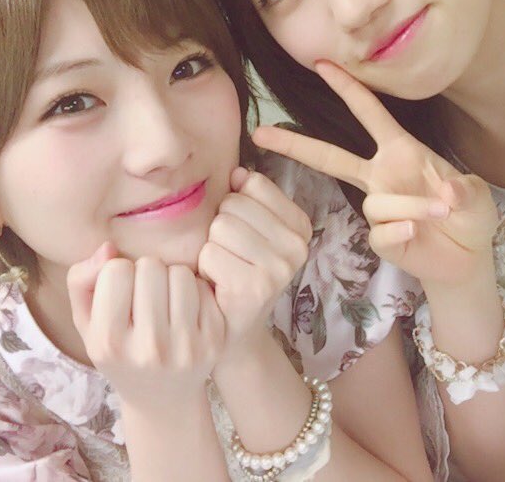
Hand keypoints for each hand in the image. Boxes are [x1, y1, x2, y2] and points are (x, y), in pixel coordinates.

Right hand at [67, 243, 224, 408]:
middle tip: (145, 293)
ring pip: (180, 273)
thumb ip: (81, 280)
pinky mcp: (214, 341)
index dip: (117, 272)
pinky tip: (185, 310)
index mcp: (109, 342)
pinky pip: (204, 288)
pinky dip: (194, 290)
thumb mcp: (87, 323)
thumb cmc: (119, 352)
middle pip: (151, 267)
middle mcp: (148, 348)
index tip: (120, 291)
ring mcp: (185, 346)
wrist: (161, 399)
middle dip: (146, 272)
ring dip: (171, 277)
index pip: (116, 270)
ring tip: (165, 298)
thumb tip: (109, 248)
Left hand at [198, 167, 312, 352]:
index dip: (234, 204)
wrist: (233, 331)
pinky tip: (217, 284)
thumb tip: (237, 173)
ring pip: (220, 227)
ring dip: (210, 247)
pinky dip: (204, 268)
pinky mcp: (255, 287)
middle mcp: (297, 246)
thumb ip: (247, 197)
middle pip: (233, 203)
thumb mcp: (250, 230)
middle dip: (220, 226)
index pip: (253, 183)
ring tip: (222, 268)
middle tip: (230, 255)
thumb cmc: (236, 272)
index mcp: (300, 225)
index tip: (241, 232)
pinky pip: (210, 254)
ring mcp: (279, 268)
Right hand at [252, 61, 498, 285]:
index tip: (323, 64)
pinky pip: (379, 231)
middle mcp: (382, 176)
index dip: (347, 88)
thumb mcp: (478, 196)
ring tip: (438, 213)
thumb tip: (445, 191)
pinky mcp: (380, 237)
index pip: (369, 114)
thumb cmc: (470, 217)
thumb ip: (465, 189)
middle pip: (330, 156)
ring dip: (411, 207)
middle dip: (295, 143)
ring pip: (375, 203)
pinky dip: (401, 230)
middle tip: (260, 132)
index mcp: (401, 152)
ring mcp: (379, 207)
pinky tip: (417, 234)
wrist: (468, 259)